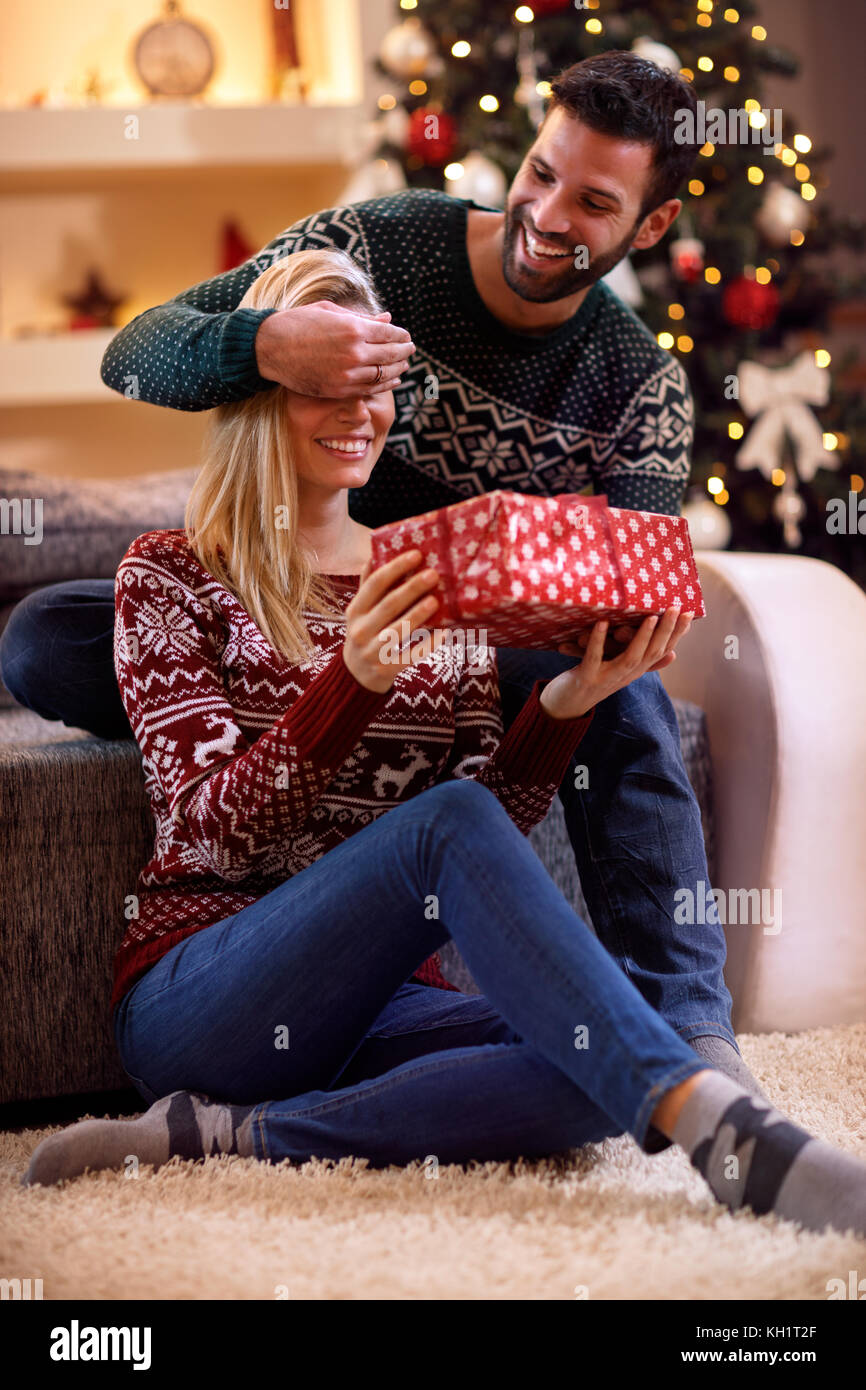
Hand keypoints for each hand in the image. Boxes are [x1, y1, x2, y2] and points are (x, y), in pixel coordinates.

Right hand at [255, 301, 414, 396]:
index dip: (401, 336)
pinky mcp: (339, 390)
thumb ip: (362, 318)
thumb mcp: (330, 311)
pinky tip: (392, 380)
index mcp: (352, 329)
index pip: (389, 334)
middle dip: (404, 352)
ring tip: (403, 365)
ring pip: (384, 375)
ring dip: (398, 370)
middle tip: (410, 350)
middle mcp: (353, 353)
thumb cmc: (298, 323)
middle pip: (391, 355)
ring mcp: (347, 374)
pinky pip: (370, 389)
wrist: (270, 348)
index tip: (406, 336)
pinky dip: (385, 385)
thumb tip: (387, 319)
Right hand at [342, 550, 447, 693]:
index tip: (417, 555)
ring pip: (398, 630)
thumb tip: (374, 555)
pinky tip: (443, 634)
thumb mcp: (360, 611)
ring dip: (418, 614)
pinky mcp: (386, 669)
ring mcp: (372, 651)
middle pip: (389, 605)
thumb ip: (367, 586)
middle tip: (433, 575)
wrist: (356, 675)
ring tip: (436, 601)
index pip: (375, 584)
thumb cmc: (365, 633)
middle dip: (412, 589)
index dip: (395, 568)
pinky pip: (410, 656)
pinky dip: (427, 645)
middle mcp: (361, 629)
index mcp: (355, 610)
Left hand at [539, 608, 692, 719]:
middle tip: (675, 608)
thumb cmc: (593, 681)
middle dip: (666, 631)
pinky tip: (602, 623)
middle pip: (651, 653)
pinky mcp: (586, 679)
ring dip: (641, 637)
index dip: (677, 634)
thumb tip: (673, 654)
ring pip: (630, 658)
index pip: (662, 652)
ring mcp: (606, 678)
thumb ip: (644, 662)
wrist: (565, 707)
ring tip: (650, 617)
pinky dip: (598, 640)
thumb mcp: (621, 671)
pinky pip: (593, 658)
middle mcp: (625, 676)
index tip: (689, 614)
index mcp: (635, 672)